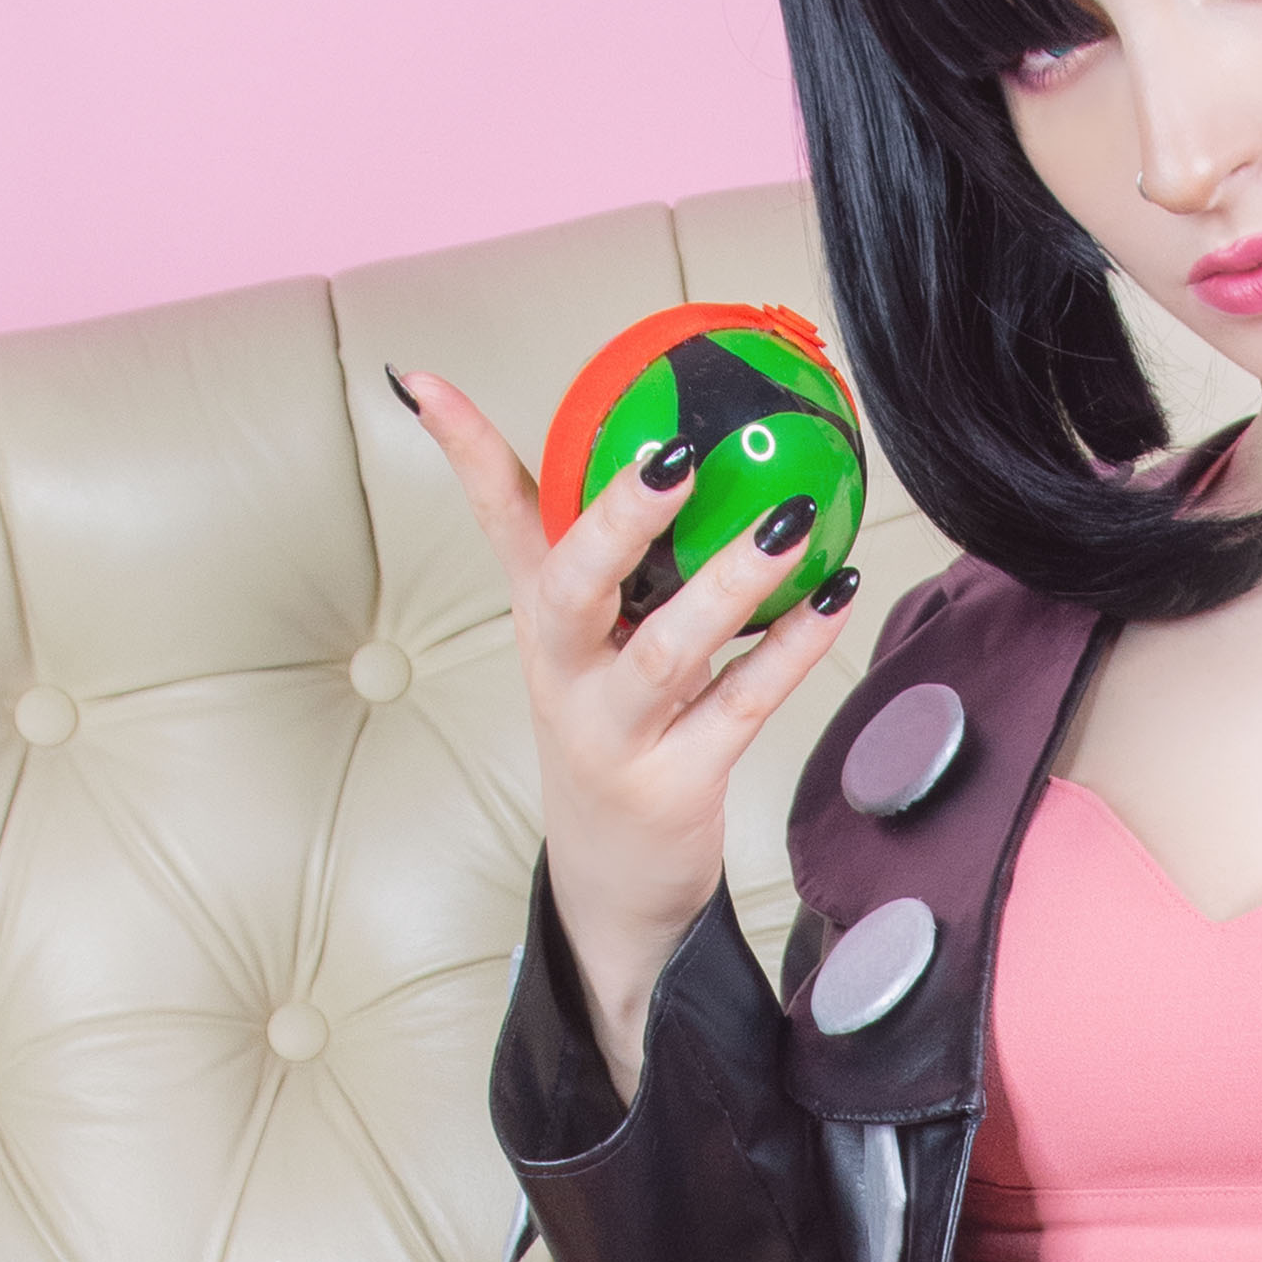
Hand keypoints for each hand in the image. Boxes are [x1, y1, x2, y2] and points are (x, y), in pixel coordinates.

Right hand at [393, 367, 861, 1084]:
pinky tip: (837, 594)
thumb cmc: (610, 728)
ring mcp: (616, 733)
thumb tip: (630, 444)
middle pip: (572, 585)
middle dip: (618, 520)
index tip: (425, 380)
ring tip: (794, 518)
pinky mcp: (676, 785)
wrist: (610, 881)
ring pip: (667, 650)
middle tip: (676, 454)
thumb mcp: (584, 636)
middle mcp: (564, 673)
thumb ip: (604, 547)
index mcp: (542, 619)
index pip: (495, 520)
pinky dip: (792, 649)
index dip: (462, 450)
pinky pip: (741, 705)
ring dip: (732, 582)